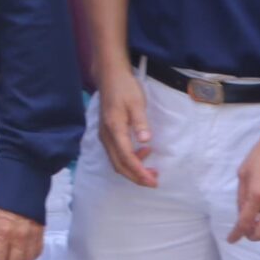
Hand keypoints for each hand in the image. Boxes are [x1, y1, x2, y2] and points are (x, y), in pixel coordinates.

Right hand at [95, 67, 157, 187]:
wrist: (110, 77)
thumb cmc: (125, 88)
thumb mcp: (137, 103)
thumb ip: (140, 122)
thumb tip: (146, 141)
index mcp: (114, 129)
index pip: (126, 157)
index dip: (139, 172)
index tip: (152, 181)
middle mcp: (106, 136)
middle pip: (119, 165)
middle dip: (136, 177)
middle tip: (154, 181)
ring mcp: (105, 136)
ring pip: (116, 161)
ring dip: (133, 169)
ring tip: (152, 169)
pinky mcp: (107, 134)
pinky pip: (116, 154)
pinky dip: (129, 160)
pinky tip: (143, 152)